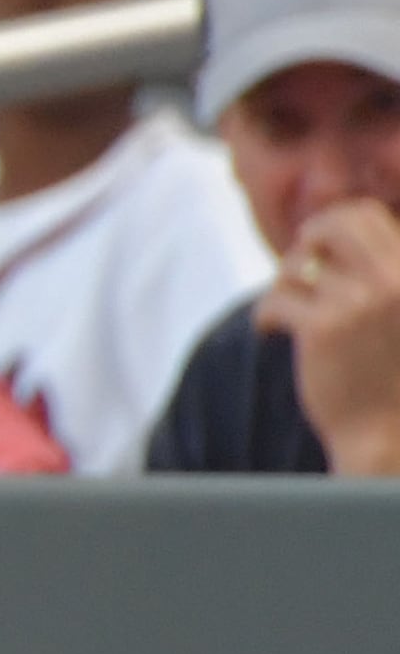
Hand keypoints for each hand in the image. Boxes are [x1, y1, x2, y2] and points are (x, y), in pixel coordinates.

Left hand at [258, 198, 399, 474]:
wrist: (391, 439)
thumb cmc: (396, 375)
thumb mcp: (399, 310)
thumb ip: (380, 272)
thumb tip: (335, 223)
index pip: (369, 214)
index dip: (338, 225)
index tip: (325, 250)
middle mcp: (397, 281)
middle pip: (332, 224)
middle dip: (308, 240)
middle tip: (301, 268)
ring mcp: (361, 302)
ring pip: (298, 265)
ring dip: (287, 284)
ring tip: (292, 311)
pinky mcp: (323, 328)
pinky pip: (276, 297)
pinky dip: (267, 315)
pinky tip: (270, 331)